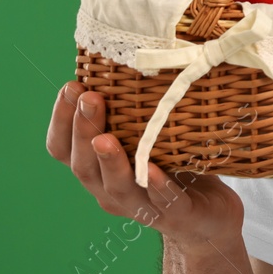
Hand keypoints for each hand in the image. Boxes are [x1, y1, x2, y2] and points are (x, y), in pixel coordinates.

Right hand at [46, 80, 243, 252]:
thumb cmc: (176, 167)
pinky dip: (158, 187)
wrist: (212, 218)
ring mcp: (143, 208)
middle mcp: (112, 192)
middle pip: (84, 167)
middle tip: (88, 98)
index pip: (64, 150)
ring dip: (110, 162)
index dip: (61, 121)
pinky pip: (164, 202)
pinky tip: (153, 170)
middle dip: (83, 131)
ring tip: (105, 138)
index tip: (69, 86)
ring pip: (118, 188)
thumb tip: (127, 56)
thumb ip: (134, 111)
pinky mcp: (178, 217)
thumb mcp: (150, 136)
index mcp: (100, 171)